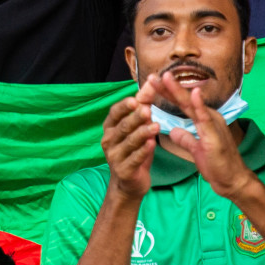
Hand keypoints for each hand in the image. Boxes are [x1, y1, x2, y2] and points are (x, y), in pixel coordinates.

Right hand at [102, 81, 157, 201]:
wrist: (129, 182)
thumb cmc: (134, 150)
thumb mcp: (139, 126)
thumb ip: (144, 105)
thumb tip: (152, 82)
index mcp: (110, 127)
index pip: (114, 113)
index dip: (123, 106)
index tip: (135, 99)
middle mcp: (108, 140)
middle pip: (123, 126)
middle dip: (135, 118)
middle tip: (148, 110)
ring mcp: (114, 156)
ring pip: (129, 142)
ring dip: (142, 133)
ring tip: (155, 126)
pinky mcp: (123, 170)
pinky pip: (134, 159)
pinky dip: (143, 151)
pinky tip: (152, 144)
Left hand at [155, 72, 254, 199]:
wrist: (232, 181)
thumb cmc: (216, 165)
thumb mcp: (195, 149)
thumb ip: (185, 138)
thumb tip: (174, 130)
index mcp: (204, 120)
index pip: (182, 104)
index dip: (167, 93)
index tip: (152, 84)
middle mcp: (209, 118)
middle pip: (185, 100)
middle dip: (168, 87)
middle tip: (151, 75)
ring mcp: (213, 125)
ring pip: (193, 104)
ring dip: (178, 91)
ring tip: (166, 77)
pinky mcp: (215, 136)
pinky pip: (206, 118)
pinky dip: (200, 105)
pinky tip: (194, 93)